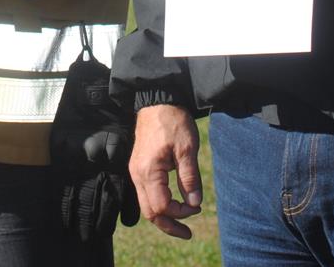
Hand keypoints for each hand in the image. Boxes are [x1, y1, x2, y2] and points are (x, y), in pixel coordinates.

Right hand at [129, 104, 201, 239]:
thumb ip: (189, 177)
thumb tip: (194, 203)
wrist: (157, 102)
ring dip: (163, 217)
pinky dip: (158, 204)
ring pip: (146, 205)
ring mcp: (136, 171)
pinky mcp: (139, 168)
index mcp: (149, 171)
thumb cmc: (173, 122)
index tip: (197, 207)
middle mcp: (138, 175)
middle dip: (169, 225)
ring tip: (182, 223)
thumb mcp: (187, 148)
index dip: (180, 213)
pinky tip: (172, 205)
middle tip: (188, 233)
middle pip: (149, 212)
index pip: (162, 206)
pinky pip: (145, 194)